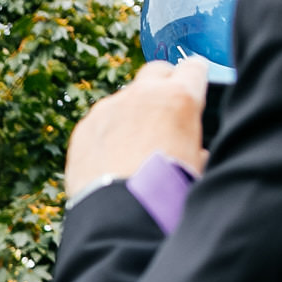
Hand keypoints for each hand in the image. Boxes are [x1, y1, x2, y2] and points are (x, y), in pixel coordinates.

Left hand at [64, 58, 210, 201]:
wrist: (120, 214)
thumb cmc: (167, 192)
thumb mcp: (197, 167)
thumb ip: (196, 148)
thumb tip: (196, 152)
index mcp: (180, 98)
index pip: (193, 67)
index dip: (194, 77)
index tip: (192, 84)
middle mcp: (143, 95)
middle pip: (155, 71)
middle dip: (161, 84)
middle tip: (162, 109)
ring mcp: (109, 108)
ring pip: (124, 98)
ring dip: (131, 113)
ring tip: (132, 147)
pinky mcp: (84, 126)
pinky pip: (99, 121)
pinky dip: (106, 132)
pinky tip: (109, 159)